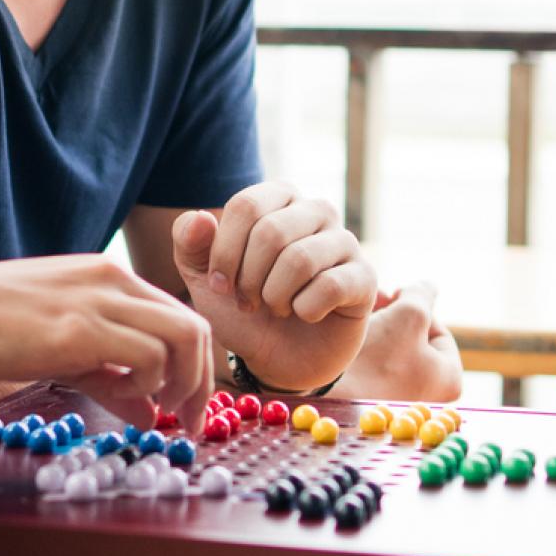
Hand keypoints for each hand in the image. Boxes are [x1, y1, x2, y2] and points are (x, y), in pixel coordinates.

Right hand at [0, 255, 212, 424]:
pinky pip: (148, 356)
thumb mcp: (59, 350)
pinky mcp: (78, 329)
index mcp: (106, 276)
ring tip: (152, 410)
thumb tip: (148, 413)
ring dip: (180, 384)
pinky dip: (148, 386)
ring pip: (184, 337)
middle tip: (189, 421)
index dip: (197, 366)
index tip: (190, 406)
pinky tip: (116, 397)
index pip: (181, 315)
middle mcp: (110, 279)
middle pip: (195, 326)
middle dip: (202, 382)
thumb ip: (108, 377)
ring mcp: (96, 300)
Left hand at [173, 181, 372, 393]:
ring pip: (300, 259)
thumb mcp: (205, 278)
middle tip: (250, 302)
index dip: (225, 253)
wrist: (277, 358)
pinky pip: (329, 286)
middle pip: (271, 232)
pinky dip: (305, 310)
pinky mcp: (365, 276)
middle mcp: (316, 210)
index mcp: (278, 197)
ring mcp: (344, 241)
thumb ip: (190, 245)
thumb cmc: (244, 308)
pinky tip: (306, 315)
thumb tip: (200, 219)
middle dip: (249, 279)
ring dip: (275, 297)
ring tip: (277, 308)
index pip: (246, 206)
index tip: (221, 285)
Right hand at [334, 280, 462, 401]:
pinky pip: (378, 367)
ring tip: (359, 317)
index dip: (414, 307)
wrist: (328, 397)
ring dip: (379, 328)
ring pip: (394, 351)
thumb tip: (429, 286)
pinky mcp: (377, 403)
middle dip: (394, 316)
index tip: (391, 297)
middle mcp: (432, 398)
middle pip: (416, 341)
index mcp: (451, 381)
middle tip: (374, 302)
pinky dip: (367, 349)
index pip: (439, 330)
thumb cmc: (376, 358)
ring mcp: (403, 403)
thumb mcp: (408, 314)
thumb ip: (422, 294)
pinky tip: (349, 337)